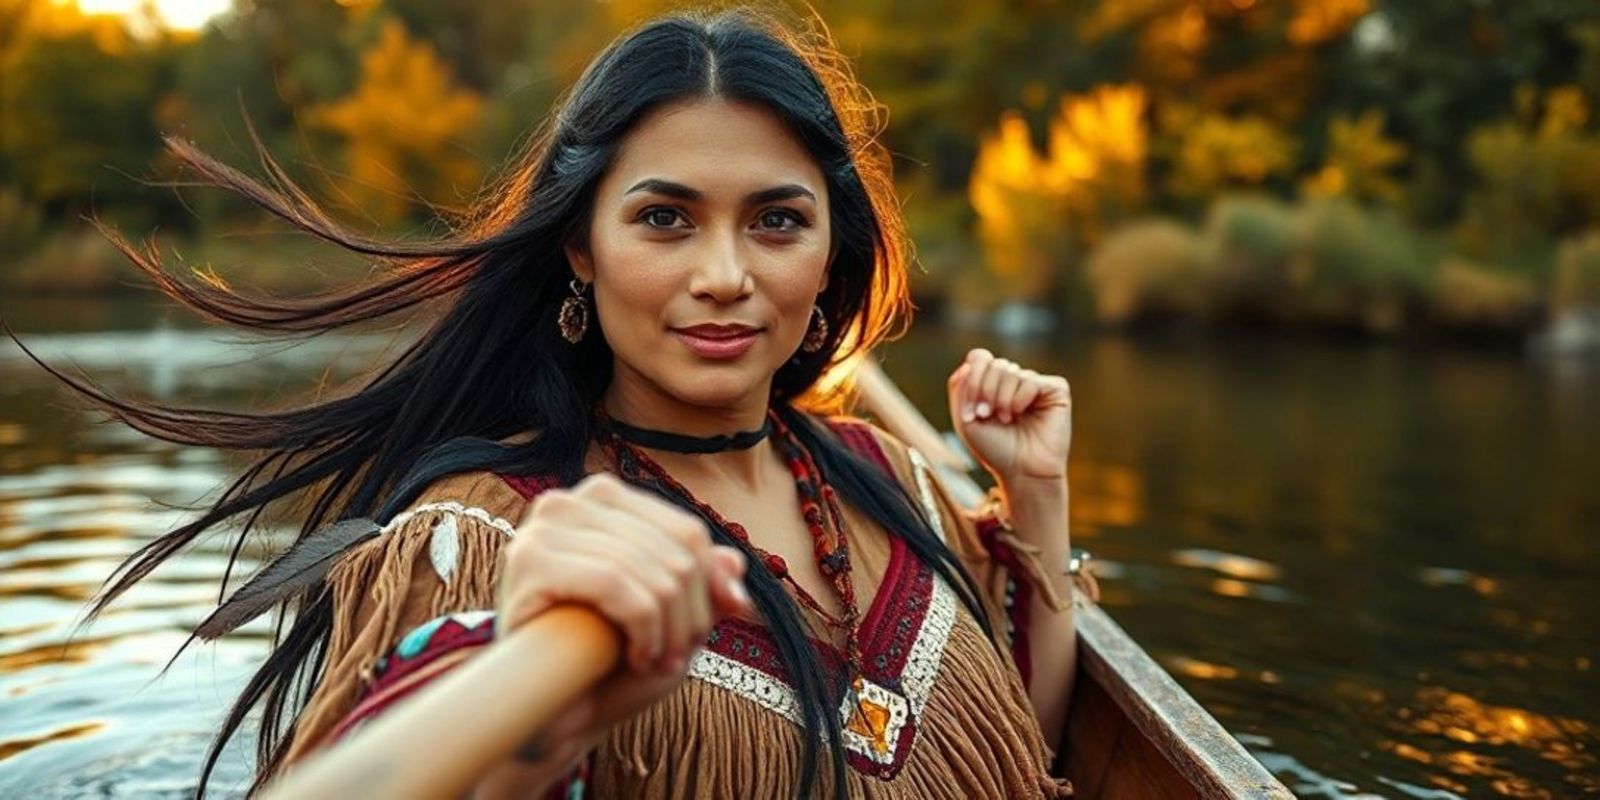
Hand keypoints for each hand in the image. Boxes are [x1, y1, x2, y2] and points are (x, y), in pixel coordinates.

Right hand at [495, 472, 753, 753]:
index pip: (687, 531)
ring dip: (668, 631)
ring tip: (656, 662)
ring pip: (651, 572)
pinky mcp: (530, 559)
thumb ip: (706, 582)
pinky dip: (641, 628)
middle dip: (689, 616)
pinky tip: (635, 658)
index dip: (709, 588)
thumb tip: (735, 562)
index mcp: (604, 499)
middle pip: (675, 553)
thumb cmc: (612, 661)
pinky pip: (615, 583)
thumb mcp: (674, 617)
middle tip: (676, 657)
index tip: (699, 635)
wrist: (556, 716)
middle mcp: (571, 502)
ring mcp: (545, 527)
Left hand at [947, 348, 1072, 484]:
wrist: (1022, 472)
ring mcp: (1035, 384)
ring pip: (1010, 371)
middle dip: (984, 392)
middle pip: (993, 364)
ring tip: (1006, 420)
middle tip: (986, 417)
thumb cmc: (995, 449)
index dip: (972, 380)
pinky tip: (1021, 415)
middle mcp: (1014, 380)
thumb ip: (961, 386)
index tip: (970, 412)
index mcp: (993, 383)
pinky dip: (1020, 399)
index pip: (979, 358)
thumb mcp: (965, 418)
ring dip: (1001, 399)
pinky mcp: (1055, 389)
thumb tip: (974, 359)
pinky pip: (1030, 381)